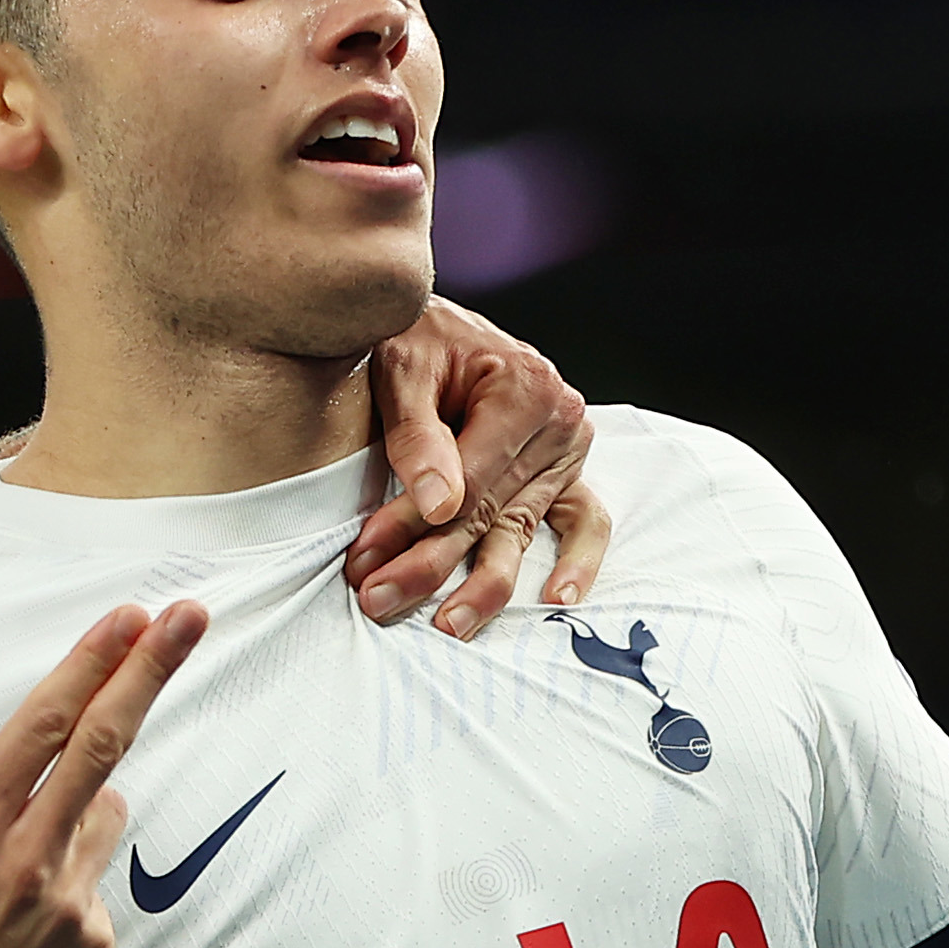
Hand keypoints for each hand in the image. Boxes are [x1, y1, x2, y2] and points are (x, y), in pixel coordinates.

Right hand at [0, 603, 205, 947]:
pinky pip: (95, 885)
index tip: (129, 615)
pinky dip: (70, 879)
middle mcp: (27, 857)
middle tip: (190, 616)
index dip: (90, 662)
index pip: (43, 724)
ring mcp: (69, 905)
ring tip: (22, 851)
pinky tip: (16, 926)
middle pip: (105, 742)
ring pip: (104, 815)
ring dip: (87, 801)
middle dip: (151, 671)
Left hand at [348, 298, 612, 635]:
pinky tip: (556, 599)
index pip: (466, 481)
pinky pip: (582, 520)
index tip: (365, 560)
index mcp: (526, 388)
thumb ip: (417, 436)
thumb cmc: (413, 339)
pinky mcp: (564, 471)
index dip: (413, 526)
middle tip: (378, 599)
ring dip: (484, 584)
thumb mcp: (402, 370)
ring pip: (525, 529)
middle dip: (428, 562)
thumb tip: (437, 507)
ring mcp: (567, 451)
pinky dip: (577, 560)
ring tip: (449, 625)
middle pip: (489, 512)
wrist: (433, 322)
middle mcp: (559, 421)